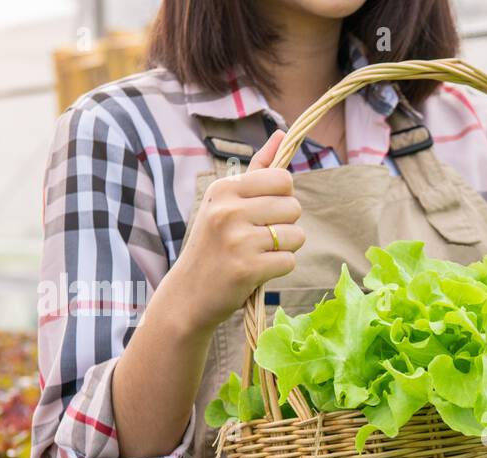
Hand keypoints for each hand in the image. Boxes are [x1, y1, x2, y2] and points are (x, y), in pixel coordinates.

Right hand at [166, 129, 304, 334]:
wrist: (190, 293)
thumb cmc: (215, 244)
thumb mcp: (227, 202)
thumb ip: (258, 169)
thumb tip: (283, 135)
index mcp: (225, 188)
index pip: (283, 179)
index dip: (282, 198)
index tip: (264, 212)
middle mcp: (228, 210)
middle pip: (294, 207)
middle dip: (286, 225)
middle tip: (261, 237)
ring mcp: (237, 239)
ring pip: (296, 236)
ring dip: (285, 248)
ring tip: (259, 254)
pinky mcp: (247, 268)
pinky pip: (289, 262)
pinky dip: (279, 269)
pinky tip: (258, 271)